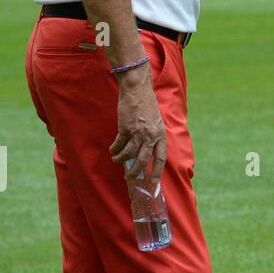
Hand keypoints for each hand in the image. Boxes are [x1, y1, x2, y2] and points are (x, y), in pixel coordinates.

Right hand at [109, 65, 166, 179]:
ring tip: (116, 160)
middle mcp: (151, 135)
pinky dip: (115, 149)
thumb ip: (154, 135)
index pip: (161, 157)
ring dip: (121, 159)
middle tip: (129, 177)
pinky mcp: (126, 128)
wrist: (138, 90)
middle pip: (144, 160)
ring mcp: (138, 132)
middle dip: (136, 171)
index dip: (157, 171)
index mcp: (161, 134)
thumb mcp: (156, 121)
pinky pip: (119, 144)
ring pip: (130, 154)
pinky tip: (112, 150)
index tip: (152, 182)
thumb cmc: (147, 105)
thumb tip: (148, 149)